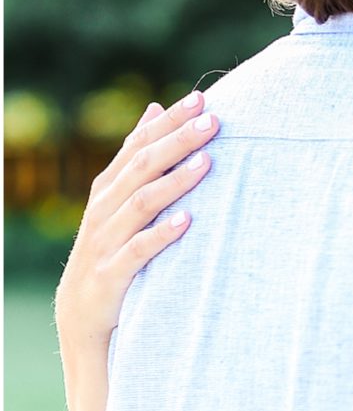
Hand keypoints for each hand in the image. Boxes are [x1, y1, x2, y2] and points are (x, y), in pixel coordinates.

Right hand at [55, 90, 219, 349]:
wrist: (82, 311)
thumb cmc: (110, 245)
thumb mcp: (118, 198)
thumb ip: (136, 155)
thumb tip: (155, 107)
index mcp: (109, 186)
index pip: (139, 143)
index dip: (168, 121)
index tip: (200, 99)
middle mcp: (105, 207)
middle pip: (143, 166)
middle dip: (178, 141)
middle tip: (212, 121)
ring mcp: (107, 239)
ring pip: (142, 202)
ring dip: (176, 181)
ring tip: (208, 163)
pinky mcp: (112, 272)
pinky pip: (139, 250)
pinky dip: (162, 233)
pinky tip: (187, 221)